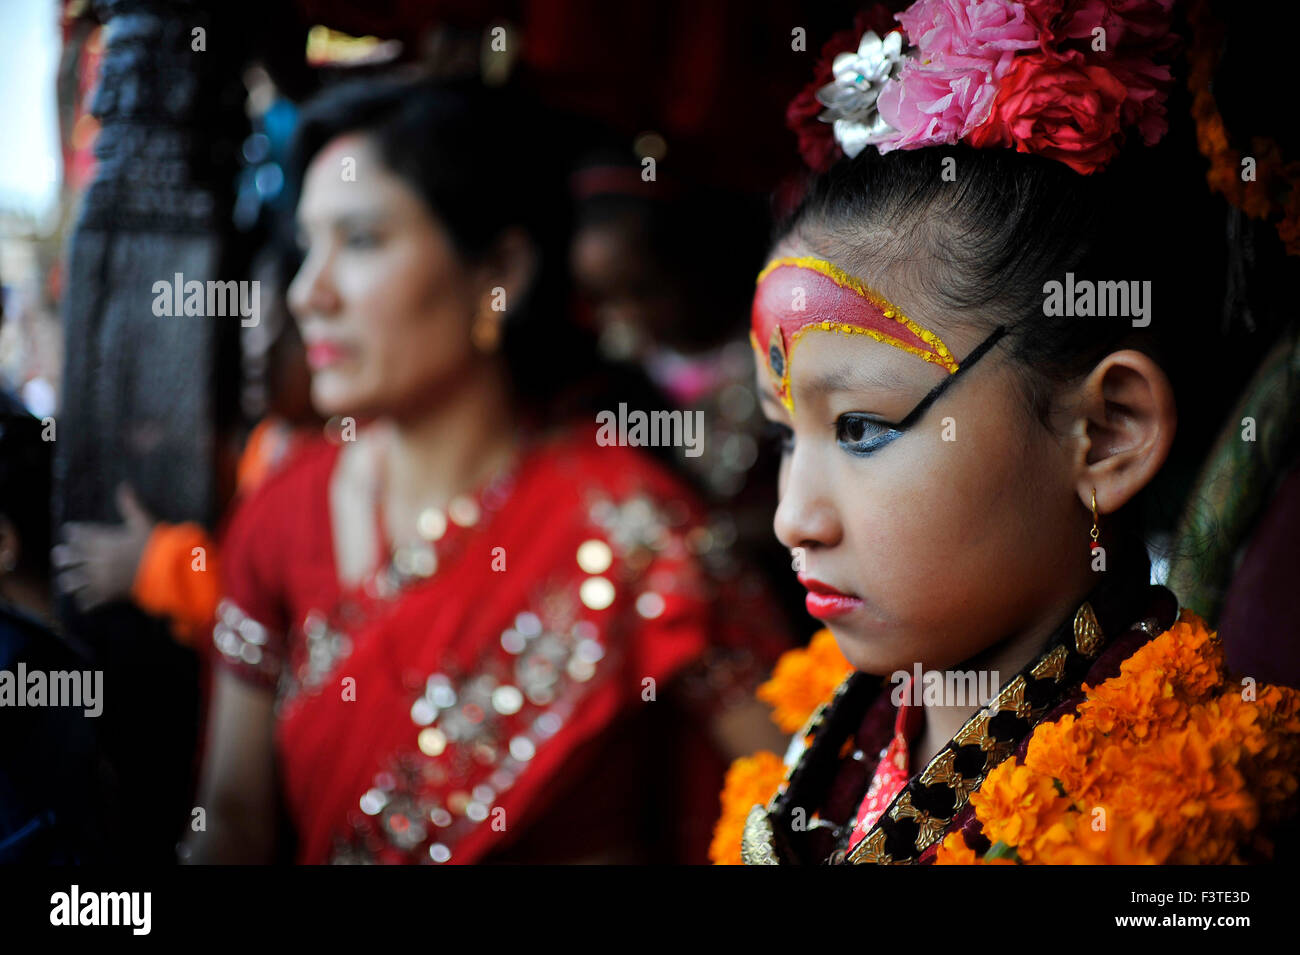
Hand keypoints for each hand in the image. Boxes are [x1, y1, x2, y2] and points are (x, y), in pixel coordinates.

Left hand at [52, 483, 156, 611]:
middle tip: (58, 555)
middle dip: (65, 556)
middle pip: (73, 557)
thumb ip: (130, 505)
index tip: (68, 531)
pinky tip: (82, 601)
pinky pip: (89, 599)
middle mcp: (97, 560)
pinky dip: (84, 601)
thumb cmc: (155, 545)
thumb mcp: (143, 521)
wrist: (166, 570)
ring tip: (65, 581)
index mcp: (104, 541)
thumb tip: (124, 484)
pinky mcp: (107, 594)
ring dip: (69, 580)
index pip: (81, 535)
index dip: (73, 533)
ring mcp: (100, 578)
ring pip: (76, 580)